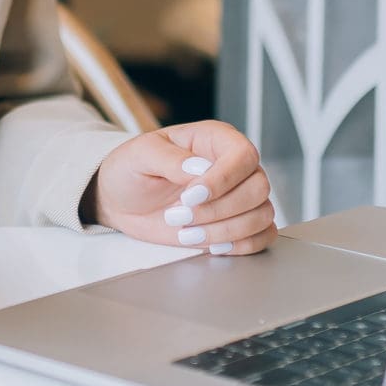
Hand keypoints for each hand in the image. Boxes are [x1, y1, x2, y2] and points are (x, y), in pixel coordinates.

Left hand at [92, 121, 279, 255]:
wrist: (122, 201)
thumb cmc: (131, 170)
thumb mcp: (139, 155)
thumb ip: (169, 158)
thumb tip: (199, 169)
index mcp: (214, 140)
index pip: (243, 155)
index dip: (223, 180)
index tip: (190, 196)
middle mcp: (233, 167)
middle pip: (258, 188)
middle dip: (218, 210)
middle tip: (179, 216)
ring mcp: (238, 196)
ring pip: (261, 215)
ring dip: (225, 231)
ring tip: (186, 233)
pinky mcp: (237, 223)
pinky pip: (263, 236)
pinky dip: (241, 246)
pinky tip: (212, 245)